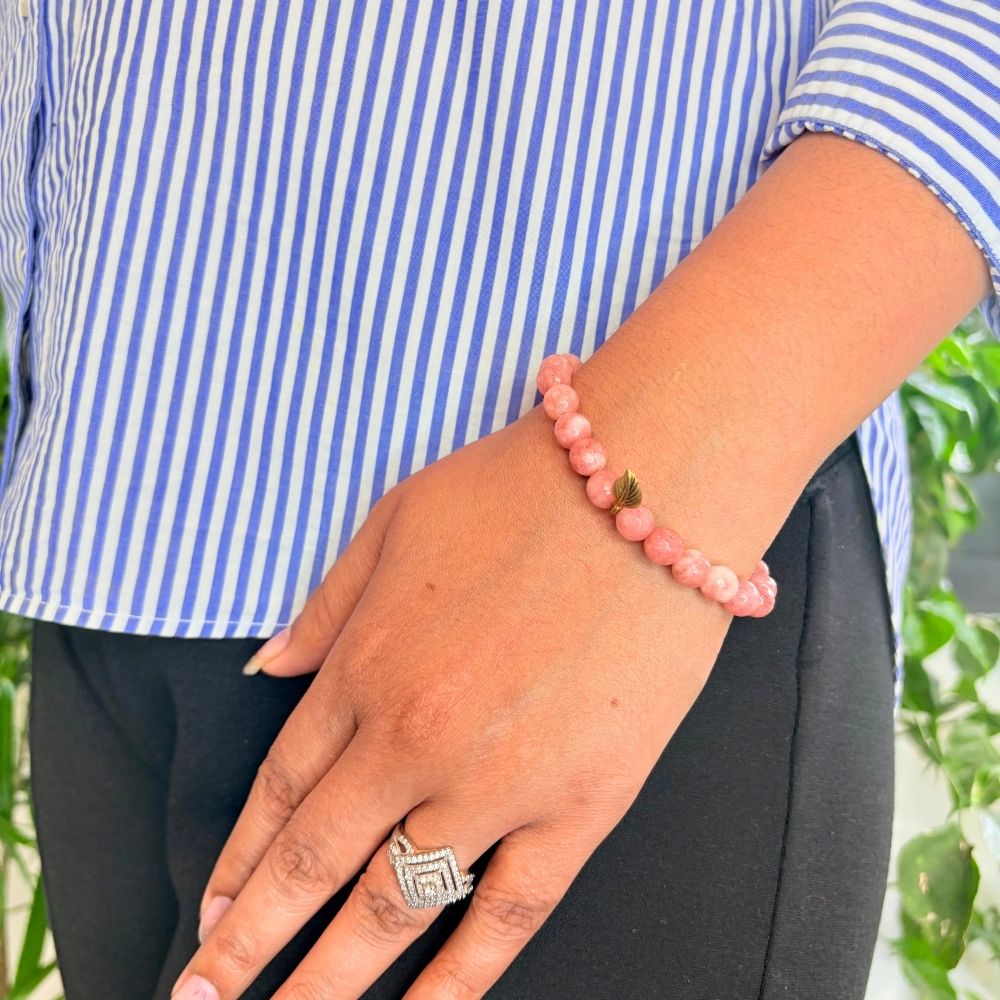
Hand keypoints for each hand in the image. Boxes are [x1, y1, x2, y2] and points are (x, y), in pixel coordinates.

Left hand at [170, 399, 736, 999]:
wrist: (646, 485)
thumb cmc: (521, 490)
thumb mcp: (394, 521)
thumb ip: (325, 606)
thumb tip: (268, 667)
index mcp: (363, 665)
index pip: (279, 790)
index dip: (240, 861)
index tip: (214, 913)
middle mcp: (412, 738)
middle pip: (312, 866)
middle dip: (249, 945)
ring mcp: (495, 782)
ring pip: (392, 910)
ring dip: (327, 982)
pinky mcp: (581, 806)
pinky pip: (508, 917)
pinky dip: (457, 982)